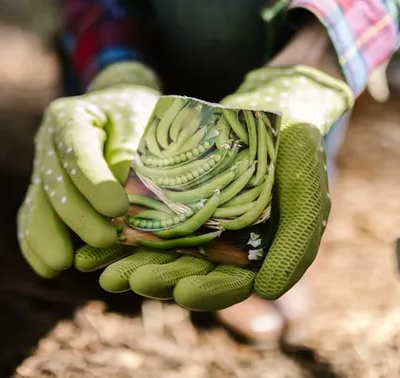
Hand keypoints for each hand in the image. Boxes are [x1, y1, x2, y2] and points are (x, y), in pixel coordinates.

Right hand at [18, 62, 161, 277]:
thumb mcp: (140, 119)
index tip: (119, 208)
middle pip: (55, 183)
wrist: (114, 110)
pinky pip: (30, 219)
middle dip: (78, 216)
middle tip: (105, 239)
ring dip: (48, 236)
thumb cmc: (134, 115)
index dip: (96, 183)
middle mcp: (47, 142)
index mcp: (70, 118)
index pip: (78, 153)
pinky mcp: (40, 192)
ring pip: (36, 205)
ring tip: (60, 264)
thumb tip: (128, 188)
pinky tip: (47, 269)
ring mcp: (39, 168)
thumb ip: (132, 150)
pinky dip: (35, 245)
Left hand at [71, 65, 352, 310]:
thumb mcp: (306, 191)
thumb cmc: (296, 151)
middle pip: (187, 273)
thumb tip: (266, 292)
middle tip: (124, 281)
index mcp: (255, 255)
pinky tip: (93, 248)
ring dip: (131, 264)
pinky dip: (121, 236)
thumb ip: (297, 242)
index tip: (181, 294)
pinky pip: (144, 221)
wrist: (275, 106)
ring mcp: (195, 224)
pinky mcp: (173, 201)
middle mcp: (222, 246)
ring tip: (102, 272)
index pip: (230, 284)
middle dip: (156, 279)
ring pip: (160, 253)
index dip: (207, 293)